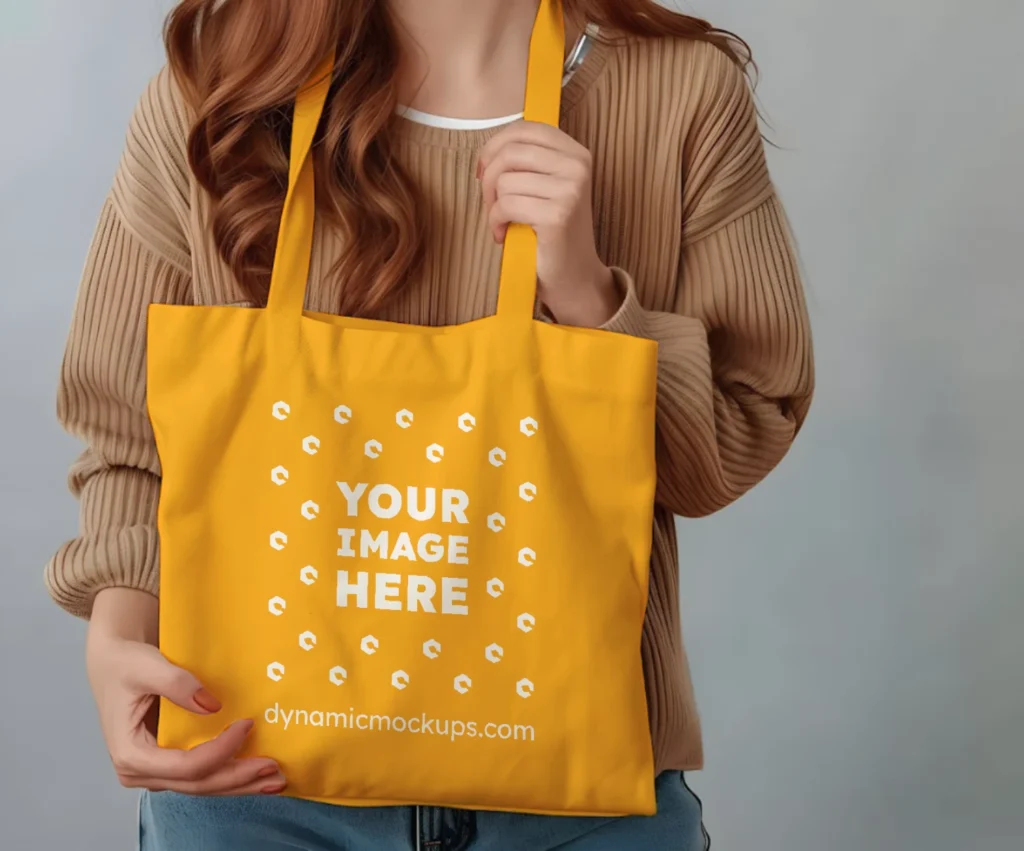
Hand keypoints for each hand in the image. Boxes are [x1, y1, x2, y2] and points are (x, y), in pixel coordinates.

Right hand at [86, 589, 285, 795]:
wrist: (114, 663)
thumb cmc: (126, 664)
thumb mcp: (146, 666)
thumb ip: (176, 684)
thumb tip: (211, 705)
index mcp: (130, 754)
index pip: (186, 765)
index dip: (220, 751)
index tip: (248, 724)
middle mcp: (141, 772)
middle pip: (198, 784)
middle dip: (238, 778)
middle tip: (275, 768)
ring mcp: (156, 771)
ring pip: (202, 786)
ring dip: (239, 784)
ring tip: (276, 781)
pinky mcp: (168, 764)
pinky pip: (202, 776)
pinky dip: (229, 775)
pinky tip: (256, 775)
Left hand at [478, 121, 620, 326]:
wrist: (574, 277)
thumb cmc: (552, 233)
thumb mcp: (546, 187)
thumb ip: (528, 163)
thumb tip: (489, 151)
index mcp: (576, 153)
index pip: (525, 129)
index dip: (495, 146)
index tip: (484, 170)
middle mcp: (577, 167)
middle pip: (511, 152)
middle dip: (489, 178)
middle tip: (490, 203)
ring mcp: (570, 190)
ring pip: (505, 181)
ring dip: (492, 206)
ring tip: (501, 223)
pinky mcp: (557, 215)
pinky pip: (506, 205)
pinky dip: (495, 222)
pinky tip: (503, 235)